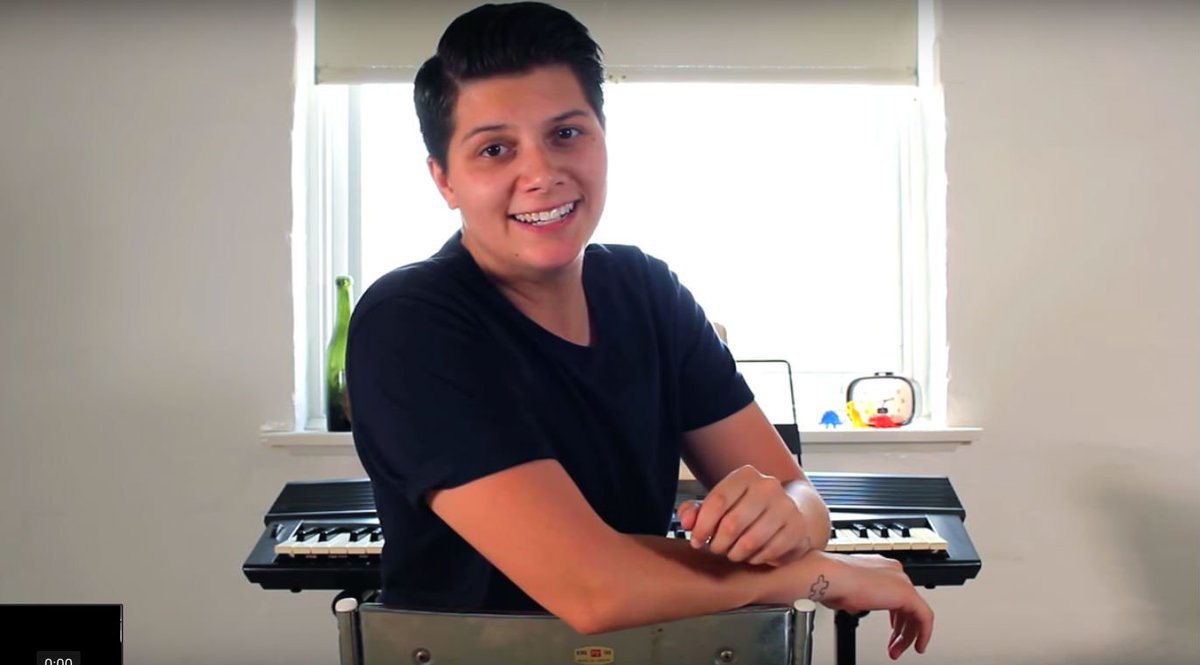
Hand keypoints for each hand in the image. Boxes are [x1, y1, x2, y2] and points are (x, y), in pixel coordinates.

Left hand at [676, 465, 813, 565]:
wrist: (788, 512)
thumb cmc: (747, 509)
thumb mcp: (720, 505)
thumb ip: (696, 511)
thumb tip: (686, 521)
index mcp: (745, 476)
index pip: (717, 501)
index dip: (702, 526)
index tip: (696, 540)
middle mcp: (767, 486)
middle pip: (731, 524)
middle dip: (718, 544)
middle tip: (715, 549)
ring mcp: (785, 507)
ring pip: (750, 541)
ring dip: (735, 554)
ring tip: (732, 553)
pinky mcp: (797, 528)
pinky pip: (768, 552)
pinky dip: (754, 559)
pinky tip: (751, 555)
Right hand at [821, 553, 933, 659]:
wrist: (831, 577)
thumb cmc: (832, 583)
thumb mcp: (847, 593)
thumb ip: (857, 598)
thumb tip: (855, 606)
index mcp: (880, 568)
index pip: (895, 595)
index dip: (895, 618)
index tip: (892, 631)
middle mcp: (893, 572)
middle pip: (906, 606)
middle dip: (900, 630)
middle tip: (893, 646)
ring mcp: (902, 581)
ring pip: (916, 613)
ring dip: (907, 635)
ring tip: (897, 651)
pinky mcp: (908, 593)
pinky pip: (925, 617)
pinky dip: (923, 633)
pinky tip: (918, 645)